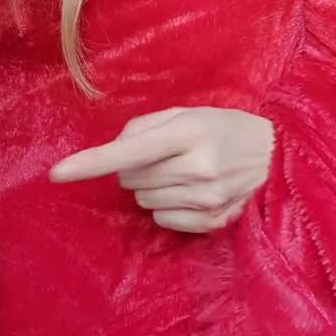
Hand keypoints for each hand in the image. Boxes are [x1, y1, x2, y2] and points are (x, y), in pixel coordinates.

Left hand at [47, 106, 274, 232]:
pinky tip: (191, 195)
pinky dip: (167, 208)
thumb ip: (146, 126)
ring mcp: (206, 199)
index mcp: (189, 132)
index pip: (129, 150)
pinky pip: (162, 220)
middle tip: (166, 157)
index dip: (91, 163)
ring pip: (143, 200)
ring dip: (152, 188)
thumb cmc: (225, 129)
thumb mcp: (189, 114)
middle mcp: (198, 167)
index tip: (57, 174)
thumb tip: (114, 152)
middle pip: (130, 179)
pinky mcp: (212, 222)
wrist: (278, 158)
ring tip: (183, 174)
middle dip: (136, 168)